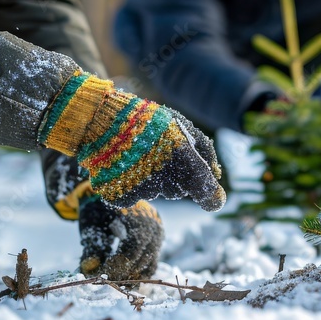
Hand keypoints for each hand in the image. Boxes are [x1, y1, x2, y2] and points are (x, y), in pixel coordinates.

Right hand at [39, 71, 224, 210]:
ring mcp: (144, 190)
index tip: (214, 199)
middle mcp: (167, 179)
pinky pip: (134, 195)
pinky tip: (126, 165)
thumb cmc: (149, 121)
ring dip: (153, 177)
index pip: (206, 191)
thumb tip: (217, 175)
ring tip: (141, 154)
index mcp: (186, 161)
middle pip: (180, 190)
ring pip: (158, 191)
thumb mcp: (183, 126)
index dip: (212, 197)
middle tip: (160, 153)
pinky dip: (131, 184)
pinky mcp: (122, 196)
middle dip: (176, 176)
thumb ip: (205, 152)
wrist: (103, 120)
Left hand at [78, 196, 162, 279]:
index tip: (102, 274)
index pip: (134, 246)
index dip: (119, 264)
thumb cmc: (98, 209)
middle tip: (105, 281)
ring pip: (149, 263)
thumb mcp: (92, 225)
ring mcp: (157, 232)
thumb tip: (89, 272)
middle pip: (143, 257)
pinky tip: (122, 278)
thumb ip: (91, 248)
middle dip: (123, 273)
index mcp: (138, 214)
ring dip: (131, 276)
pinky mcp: (156, 241)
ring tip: (112, 281)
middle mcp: (153, 223)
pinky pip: (151, 263)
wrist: (109, 196)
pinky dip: (138, 274)